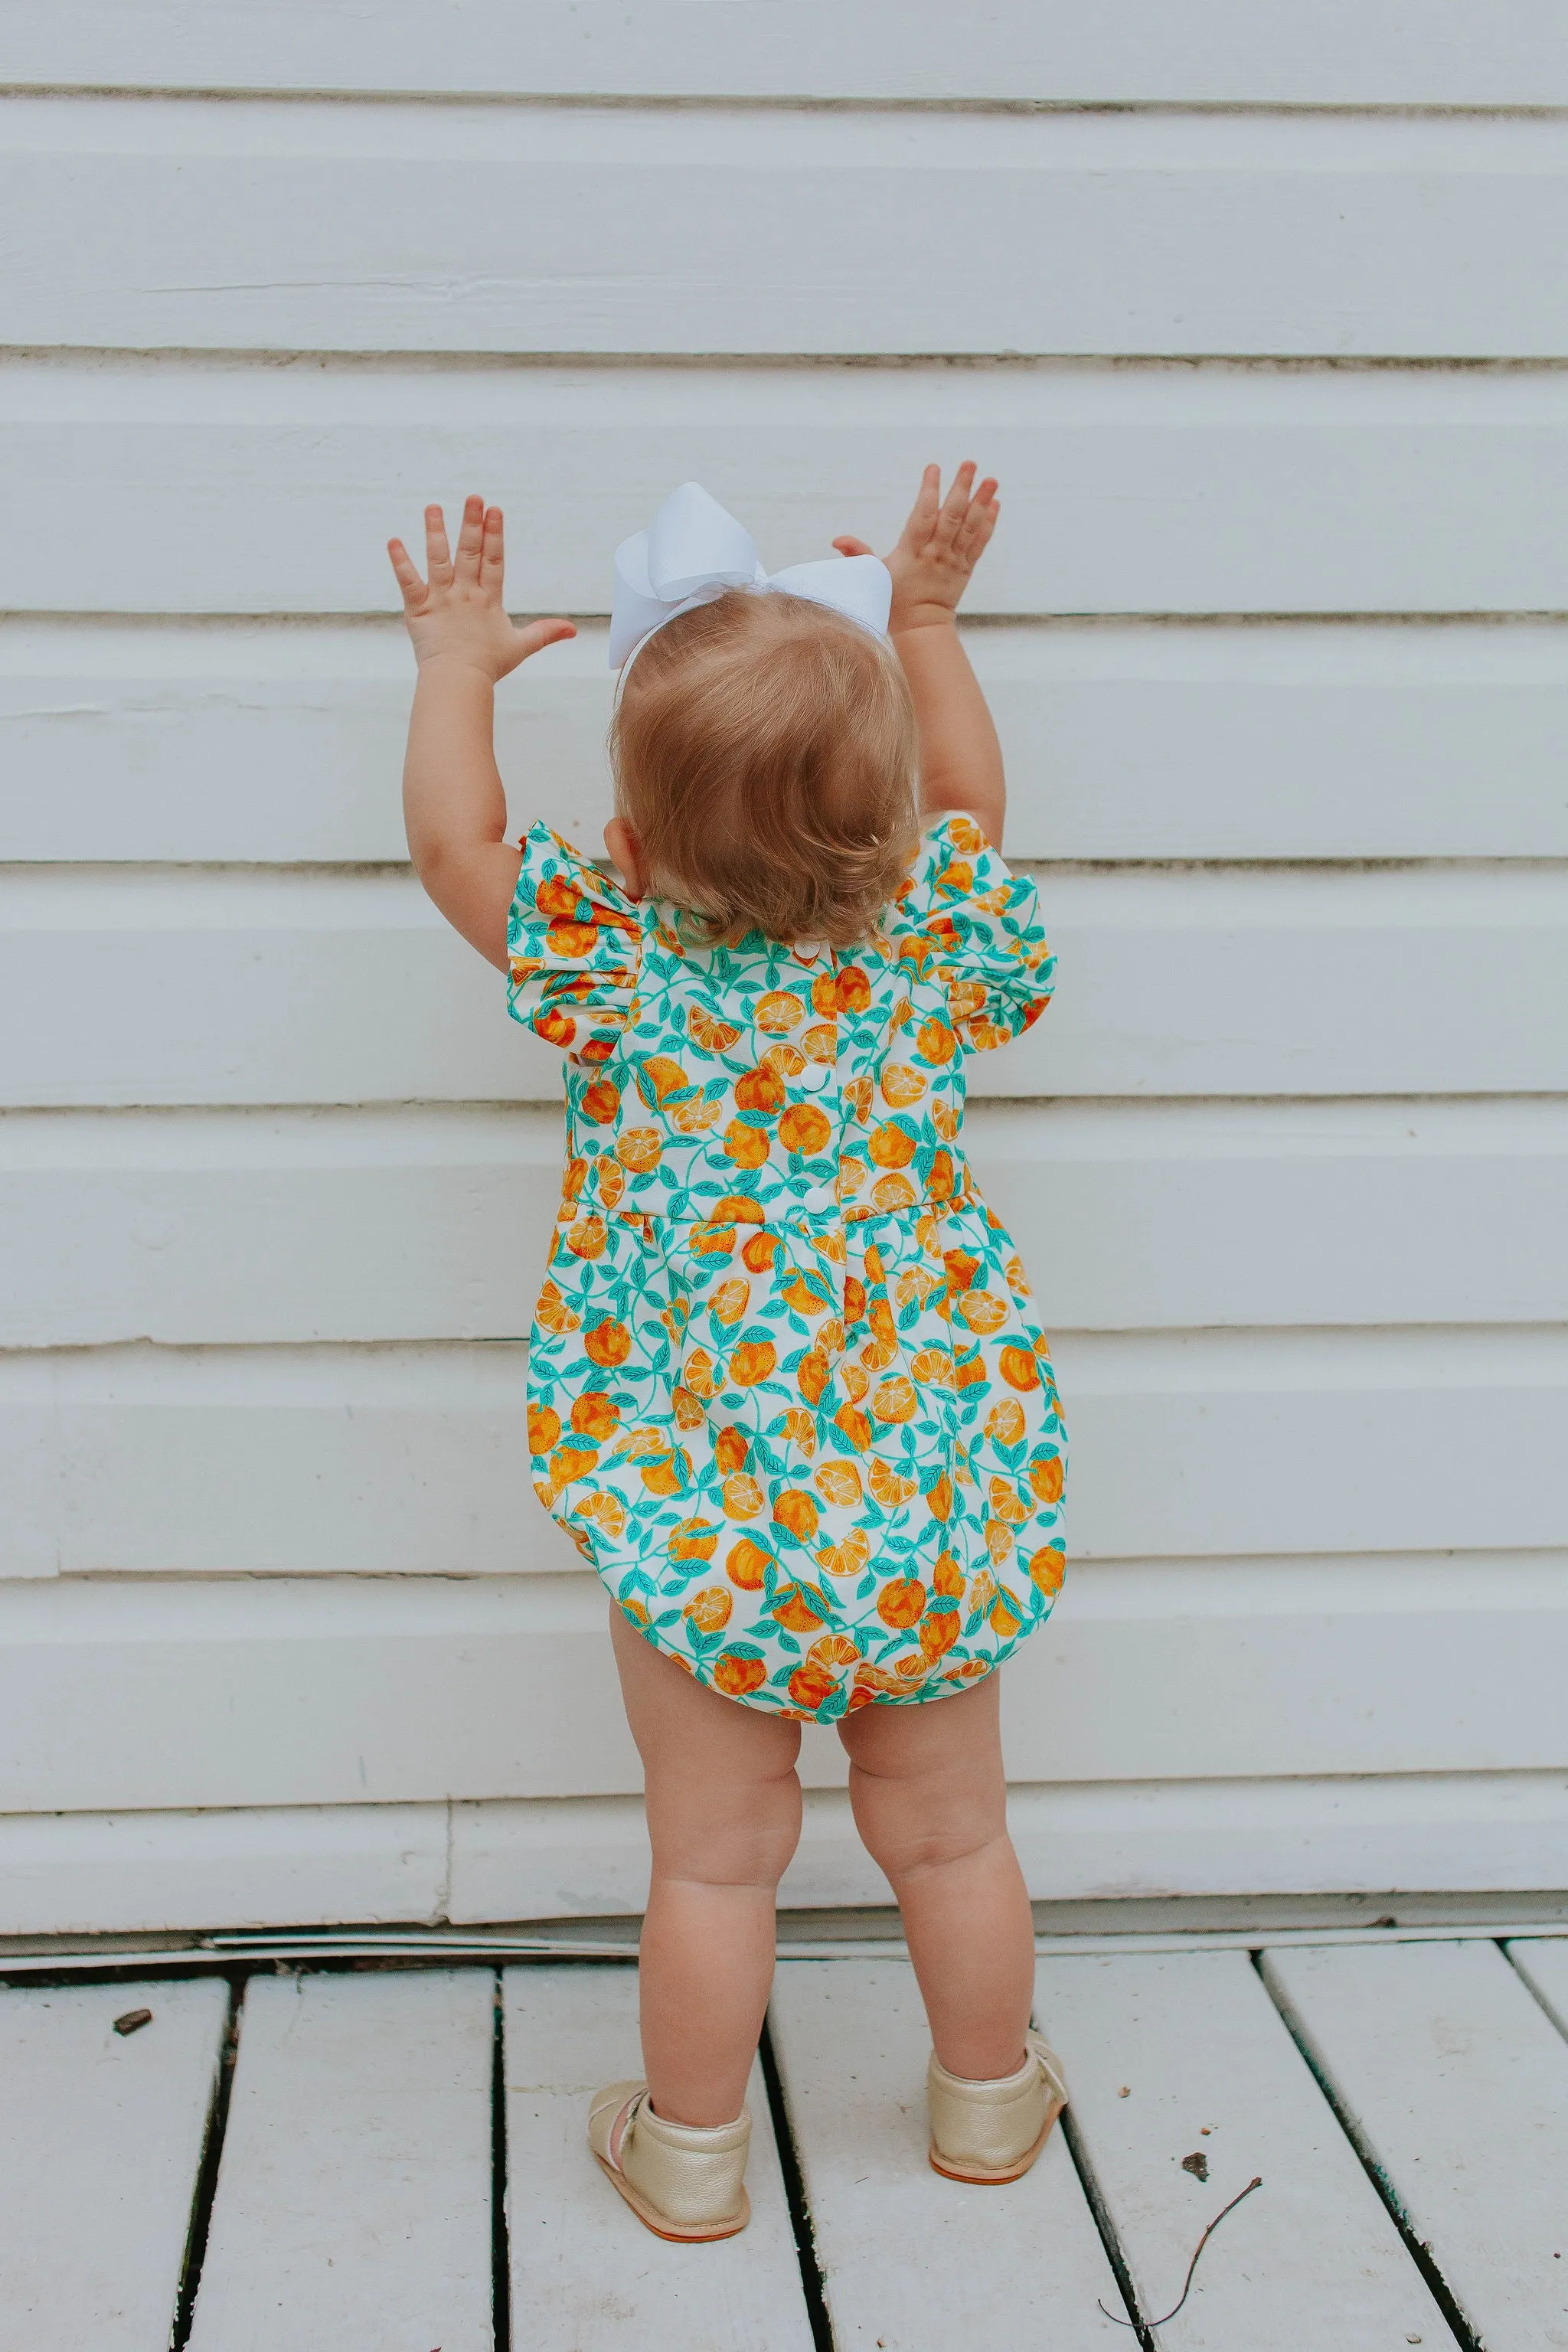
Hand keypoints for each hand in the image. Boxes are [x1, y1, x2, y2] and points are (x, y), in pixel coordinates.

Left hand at [388, 495, 574, 679]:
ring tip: (432, 508)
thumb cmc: (488, 666)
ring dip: (435, 533)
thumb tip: (573, 630)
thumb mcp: (521, 647)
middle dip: (472, 524)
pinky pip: (408, 582)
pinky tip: (393, 541)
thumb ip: (545, 633)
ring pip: (438, 560)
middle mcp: (465, 594)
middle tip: (473, 498)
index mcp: (488, 600)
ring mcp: (441, 599)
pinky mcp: (419, 609)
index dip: (495, 535)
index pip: (494, 561)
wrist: (458, 681)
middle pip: (469, 553)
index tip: (495, 511)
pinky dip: (400, 562)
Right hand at [833, 461, 998, 632]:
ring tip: (992, 479)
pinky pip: (979, 543)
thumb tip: (837, 540)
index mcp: (912, 552)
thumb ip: (858, 553)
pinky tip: (994, 503)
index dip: (929, 491)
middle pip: (951, 516)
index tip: (933, 468)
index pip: (922, 516)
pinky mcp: (966, 567)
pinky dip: (988, 523)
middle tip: (970, 463)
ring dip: (982, 501)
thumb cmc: (894, 599)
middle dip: (961, 488)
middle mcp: (936, 553)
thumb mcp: (873, 575)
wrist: (921, 627)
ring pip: (970, 526)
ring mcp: (953, 560)